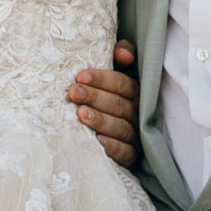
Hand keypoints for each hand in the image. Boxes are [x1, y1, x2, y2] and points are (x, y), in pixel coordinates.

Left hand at [67, 39, 137, 167]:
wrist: (101, 131)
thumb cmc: (104, 94)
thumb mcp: (113, 72)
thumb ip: (120, 54)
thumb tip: (123, 54)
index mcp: (133, 91)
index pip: (122, 83)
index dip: (102, 79)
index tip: (80, 76)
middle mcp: (137, 113)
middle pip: (118, 104)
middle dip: (95, 97)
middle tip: (73, 92)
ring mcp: (135, 135)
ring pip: (121, 127)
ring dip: (101, 120)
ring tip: (80, 114)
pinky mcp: (131, 156)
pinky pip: (126, 153)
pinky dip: (113, 147)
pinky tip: (98, 141)